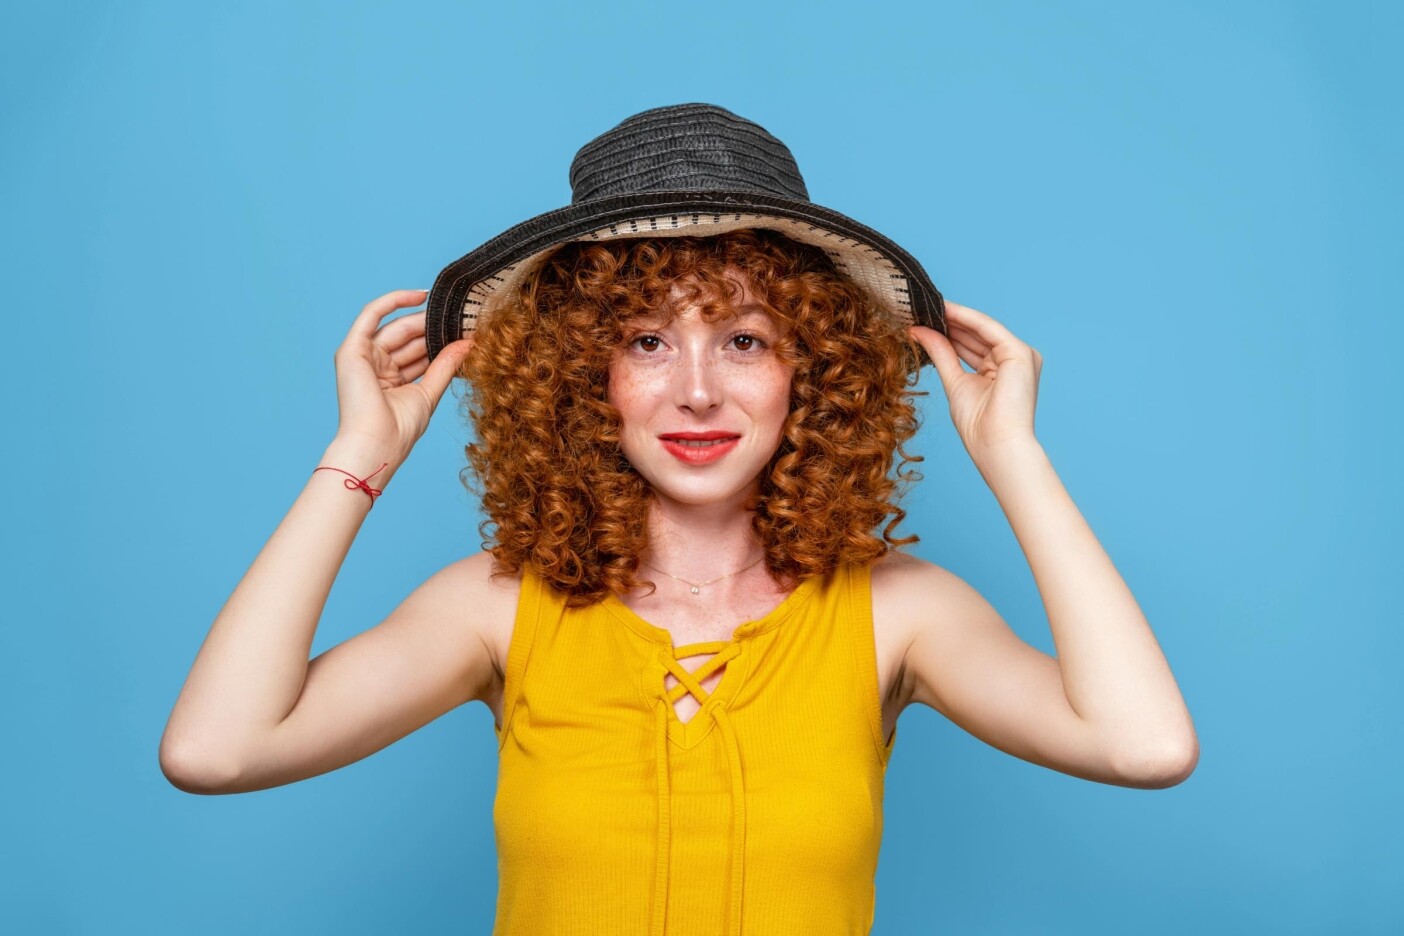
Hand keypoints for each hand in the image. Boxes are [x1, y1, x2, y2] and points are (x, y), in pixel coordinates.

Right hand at [330, 289, 473, 458]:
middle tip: (462, 317)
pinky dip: (393, 301)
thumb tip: (467, 345)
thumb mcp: (428, 392)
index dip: (439, 340)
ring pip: (395, 326)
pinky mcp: (352, 349)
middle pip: (407, 338)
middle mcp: (375, 366)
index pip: (417, 352)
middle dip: (433, 327)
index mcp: (390, 379)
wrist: (377, 444)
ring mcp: (362, 356)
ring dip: (422, 318)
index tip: (465, 331)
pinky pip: (371, 314)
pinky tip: (421, 295)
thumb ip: (444, 366)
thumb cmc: (399, 430)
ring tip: (450, 311)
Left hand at [908, 301, 1041, 461]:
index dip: (949, 331)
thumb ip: (941, 354)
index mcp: (1002, 370)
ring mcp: (1020, 356)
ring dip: (954, 316)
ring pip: (982, 328)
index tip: (923, 319)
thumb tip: (918, 331)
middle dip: (949, 322)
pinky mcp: (1020, 353)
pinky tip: (945, 310)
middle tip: (920, 308)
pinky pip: (988, 329)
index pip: (972, 345)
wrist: (996, 446)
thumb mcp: (954, 382)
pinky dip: (966, 319)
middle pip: (977, 335)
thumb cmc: (979, 426)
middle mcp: (1014, 361)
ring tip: (927, 306)